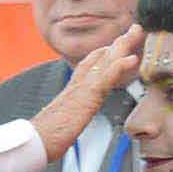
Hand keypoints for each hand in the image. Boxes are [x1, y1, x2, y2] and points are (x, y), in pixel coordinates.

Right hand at [33, 24, 143, 162]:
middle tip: (134, 29)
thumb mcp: (62, 123)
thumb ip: (68, 117)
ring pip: (105, 62)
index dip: (104, 52)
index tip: (116, 43)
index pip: (89, 64)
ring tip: (136, 32)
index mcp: (73, 89)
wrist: (35, 142)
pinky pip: (105, 78)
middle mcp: (78, 84)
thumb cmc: (46, 136)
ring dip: (122, 45)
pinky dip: (119, 66)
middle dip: (118, 43)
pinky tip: (131, 58)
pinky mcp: (86, 97)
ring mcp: (82, 88)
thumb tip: (66, 124)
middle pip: (101, 57)